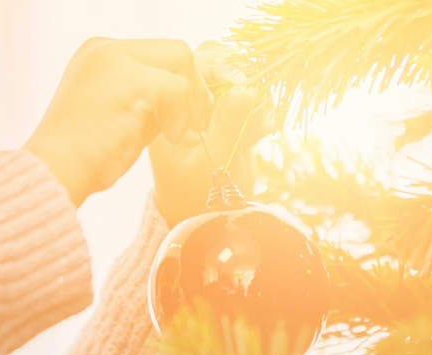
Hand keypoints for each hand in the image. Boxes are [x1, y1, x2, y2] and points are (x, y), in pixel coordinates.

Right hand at [25, 38, 212, 205]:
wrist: (55, 171)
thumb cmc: (85, 154)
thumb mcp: (119, 112)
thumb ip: (148, 97)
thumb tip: (192, 95)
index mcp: (99, 53)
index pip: (160, 53)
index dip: (180, 84)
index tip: (184, 118)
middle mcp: (105, 47)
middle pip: (175, 51)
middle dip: (192, 88)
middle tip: (192, 125)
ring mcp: (116, 59)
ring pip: (181, 62)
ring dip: (189, 103)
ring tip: (176, 135)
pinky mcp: (131, 79)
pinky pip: (178, 89)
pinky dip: (182, 117)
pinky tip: (171, 139)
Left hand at [149, 42, 275, 225]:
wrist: (197, 218)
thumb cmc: (193, 196)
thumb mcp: (212, 162)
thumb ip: (228, 126)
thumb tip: (246, 88)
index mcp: (167, 103)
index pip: (193, 63)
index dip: (223, 68)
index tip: (244, 89)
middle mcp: (185, 98)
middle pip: (219, 60)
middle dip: (243, 78)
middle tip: (257, 105)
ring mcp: (207, 104)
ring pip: (238, 76)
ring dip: (256, 95)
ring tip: (263, 124)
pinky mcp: (228, 114)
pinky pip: (249, 96)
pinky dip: (261, 108)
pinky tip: (264, 129)